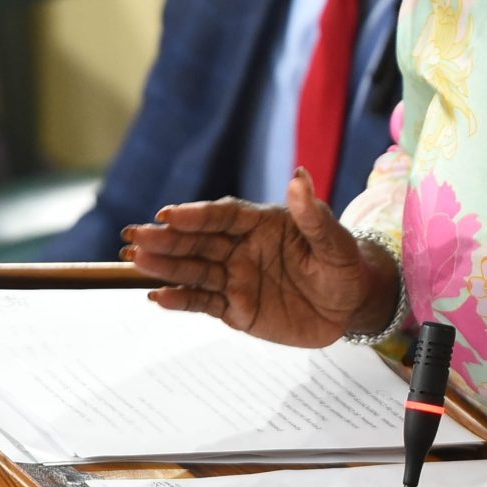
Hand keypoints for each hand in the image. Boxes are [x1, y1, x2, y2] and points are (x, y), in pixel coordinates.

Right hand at [123, 167, 399, 347]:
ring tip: (134, 260)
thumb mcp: (335, 243)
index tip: (168, 214)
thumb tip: (299, 177)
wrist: (351, 307)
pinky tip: (156, 297)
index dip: (196, 214)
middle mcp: (242, 247)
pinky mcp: (236, 309)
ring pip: (194, 270)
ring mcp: (236, 278)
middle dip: (167, 239)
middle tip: (135, 236)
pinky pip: (203, 303)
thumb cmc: (345, 266)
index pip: (224, 215)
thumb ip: (313, 216)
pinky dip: (180, 300)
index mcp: (263, 223)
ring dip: (164, 267)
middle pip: (199, 241)